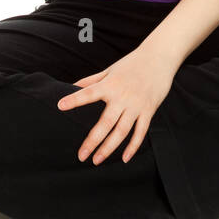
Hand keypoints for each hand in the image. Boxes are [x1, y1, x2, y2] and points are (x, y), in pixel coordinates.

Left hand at [57, 46, 174, 164]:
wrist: (159, 57)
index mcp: (110, 85)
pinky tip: (124, 158)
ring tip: (97, 160)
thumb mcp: (110, 70)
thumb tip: (71, 86)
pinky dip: (133, 146)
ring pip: (122, 132)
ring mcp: (136, 105)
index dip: (74, 99)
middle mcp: (122, 97)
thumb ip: (91, 80)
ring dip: (109, 148)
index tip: (60, 106)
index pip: (88, 93)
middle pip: (105, 123)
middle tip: (81, 156)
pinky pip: (140, 132)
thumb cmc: (131, 63)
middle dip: (92, 141)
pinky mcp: (148, 111)